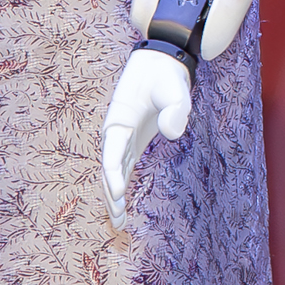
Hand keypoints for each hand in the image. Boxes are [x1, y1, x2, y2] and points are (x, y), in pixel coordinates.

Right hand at [99, 46, 192, 213]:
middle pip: (109, 168)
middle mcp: (116, 131)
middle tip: (119, 218)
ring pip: (113, 172)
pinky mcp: (132, 141)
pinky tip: (123, 207)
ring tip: (119, 223)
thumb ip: (176, 108)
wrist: (162, 61)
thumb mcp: (175, 86)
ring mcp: (123, 137)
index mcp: (119, 118)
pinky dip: (122, 186)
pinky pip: (123, 168)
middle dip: (111, 194)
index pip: (112, 151)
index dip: (113, 174)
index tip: (118, 194)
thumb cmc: (166, 75)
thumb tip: (173, 133)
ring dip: (114, 196)